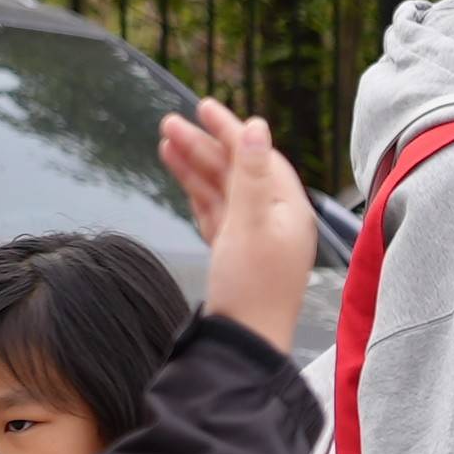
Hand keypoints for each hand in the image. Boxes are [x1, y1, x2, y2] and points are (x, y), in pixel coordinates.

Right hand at [159, 98, 315, 349]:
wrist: (241, 346)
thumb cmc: (251, 288)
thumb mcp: (250, 223)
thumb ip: (251, 174)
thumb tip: (258, 127)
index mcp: (290, 211)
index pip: (261, 157)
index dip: (232, 131)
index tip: (203, 107)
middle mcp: (276, 221)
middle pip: (238, 171)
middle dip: (204, 145)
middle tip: (169, 121)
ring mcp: (253, 237)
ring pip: (222, 190)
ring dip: (195, 163)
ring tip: (163, 137)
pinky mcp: (233, 253)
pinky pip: (214, 211)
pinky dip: (195, 189)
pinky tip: (177, 170)